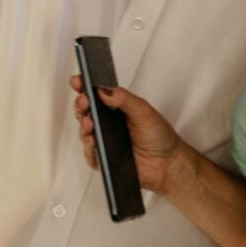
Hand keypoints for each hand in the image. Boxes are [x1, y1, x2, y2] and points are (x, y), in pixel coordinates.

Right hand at [69, 75, 191, 196]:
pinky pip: (90, 155)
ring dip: (83, 126)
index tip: (78, 81)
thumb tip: (104, 89)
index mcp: (117, 109)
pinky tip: (93, 141)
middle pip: (86, 112)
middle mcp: (108, 125)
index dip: (84, 88)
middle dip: (81, 105)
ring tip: (89, 122)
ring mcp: (105, 142)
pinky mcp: (104, 160)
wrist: (168, 165)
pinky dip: (89, 148)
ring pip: (85, 133)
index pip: (96, 96)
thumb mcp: (144, 111)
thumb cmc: (160, 137)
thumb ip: (124, 98)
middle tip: (84, 101)